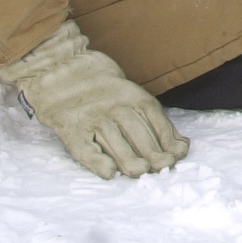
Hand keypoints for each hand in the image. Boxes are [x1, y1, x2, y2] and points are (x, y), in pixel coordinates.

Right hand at [0, 20, 187, 178]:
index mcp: (130, 95)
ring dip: (130, 158)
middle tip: (164, 166)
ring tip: (142, 172)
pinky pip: (84, 149)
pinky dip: (97, 162)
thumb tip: (182, 146)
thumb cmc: (102, 88)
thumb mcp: (129, 94)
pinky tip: (109, 173)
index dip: (167, 137)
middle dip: (153, 151)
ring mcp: (90, 117)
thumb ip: (152, 119)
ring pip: (114, 140)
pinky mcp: (70, 130)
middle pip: (137, 130)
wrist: (59, 69)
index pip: (154, 117)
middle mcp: (112, 105)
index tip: (178, 153)